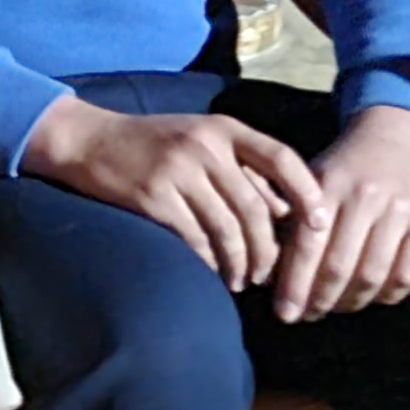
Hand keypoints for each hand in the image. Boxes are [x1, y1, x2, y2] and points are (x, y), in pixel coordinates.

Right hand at [23, 96, 323, 290]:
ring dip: (239, 264)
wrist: (89, 141)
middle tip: (267, 274)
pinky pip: (194, 240)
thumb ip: (242, 167)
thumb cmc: (153, 144)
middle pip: (255, 209)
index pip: (281, 158)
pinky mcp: (152, 197)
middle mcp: (204, 146)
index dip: (307, 193)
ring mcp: (177, 171)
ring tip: (240, 280)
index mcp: (223, 128)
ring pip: (227, 230)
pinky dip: (208, 262)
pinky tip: (211, 271)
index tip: (320, 225)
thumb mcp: (201, 139)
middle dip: (267, 250)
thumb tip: (287, 211)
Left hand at [272, 105, 409, 323]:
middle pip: (340, 266)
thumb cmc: (346, 167)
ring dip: (351, 302)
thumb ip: (293, 220)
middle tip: (308, 315)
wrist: (399, 133)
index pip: (308, 245)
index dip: (294, 285)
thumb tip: (268, 276)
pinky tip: (370, 298)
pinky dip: (386, 296)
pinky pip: (407, 274)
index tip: (284, 314)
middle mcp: (367, 195)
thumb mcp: (313, 178)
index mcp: (331, 183)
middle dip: (319, 300)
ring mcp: (403, 207)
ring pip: (373, 275)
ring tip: (336, 308)